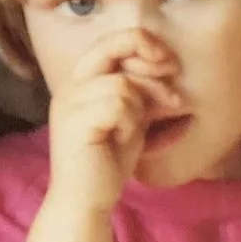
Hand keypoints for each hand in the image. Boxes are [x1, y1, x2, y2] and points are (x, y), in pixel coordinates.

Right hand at [26, 30, 180, 241]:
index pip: (109, 42)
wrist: (87, 199)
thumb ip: (142, 95)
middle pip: (110, 47)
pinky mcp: (75, 122)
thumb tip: (169, 72)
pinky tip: (127, 139)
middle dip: (146, 54)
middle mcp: (71, 86)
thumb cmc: (109, 161)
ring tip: (139, 128)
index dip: (141, 43)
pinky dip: (132, 122)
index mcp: (81, 82)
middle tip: (171, 75)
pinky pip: (118, 105)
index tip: (168, 63)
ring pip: (122, 84)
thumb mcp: (131, 120)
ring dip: (142, 106)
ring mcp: (69, 103)